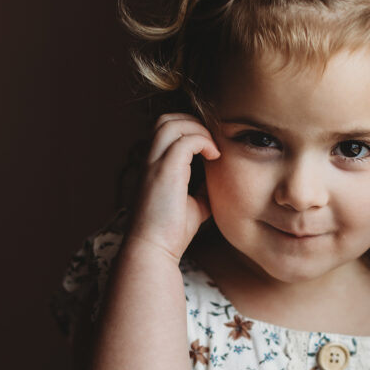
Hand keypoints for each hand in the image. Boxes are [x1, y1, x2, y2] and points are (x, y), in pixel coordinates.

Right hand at [127, 113, 220, 261]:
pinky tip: (215, 157)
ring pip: (171, 123)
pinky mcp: (165, 171)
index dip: (188, 130)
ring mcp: (155, 164)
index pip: (165, 131)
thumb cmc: (171, 232)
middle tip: (212, 143)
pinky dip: (203, 141)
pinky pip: (185, 140)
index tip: (209, 147)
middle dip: (192, 123)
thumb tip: (218, 181)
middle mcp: (150, 160)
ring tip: (213, 149)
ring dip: (197, 129)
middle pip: (165, 119)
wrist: (154, 249)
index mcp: (153, 166)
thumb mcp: (193, 205)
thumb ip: (202, 189)